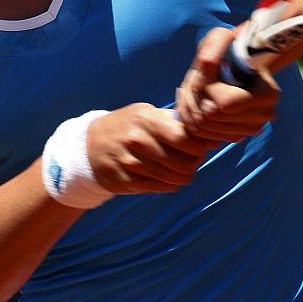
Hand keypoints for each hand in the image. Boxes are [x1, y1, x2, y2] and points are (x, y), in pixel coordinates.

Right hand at [86, 104, 214, 193]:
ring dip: (184, 175)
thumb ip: (177, 123)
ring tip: (181, 167)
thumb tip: (213, 137)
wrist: (89, 146)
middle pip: (183, 162)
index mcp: (144, 118)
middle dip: (195, 163)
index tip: (200, 146)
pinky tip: (167, 175)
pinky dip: (170, 183)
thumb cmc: (128, 126)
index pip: (184, 138)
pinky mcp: (124, 182)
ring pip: (174, 178)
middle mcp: (136, 140)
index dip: (199, 146)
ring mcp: (129, 163)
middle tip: (193, 159)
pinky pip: (160, 188)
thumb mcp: (147, 114)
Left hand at [176, 27, 279, 141]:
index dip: (204, 89)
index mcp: (268, 93)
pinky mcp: (240, 135)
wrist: (238, 62)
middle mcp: (265, 115)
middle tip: (190, 83)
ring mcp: (253, 128)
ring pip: (207, 130)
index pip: (224, 104)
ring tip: (191, 91)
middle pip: (213, 118)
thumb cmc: (230, 47)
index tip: (199, 73)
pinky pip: (209, 137)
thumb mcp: (222, 38)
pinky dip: (195, 122)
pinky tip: (194, 103)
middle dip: (194, 99)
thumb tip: (204, 64)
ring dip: (191, 110)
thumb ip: (213, 47)